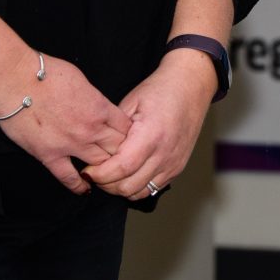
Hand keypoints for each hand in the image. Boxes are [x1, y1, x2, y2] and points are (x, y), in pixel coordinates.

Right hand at [0, 54, 132, 195]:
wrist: (16, 81)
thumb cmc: (46, 74)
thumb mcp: (82, 79)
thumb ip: (94, 98)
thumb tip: (98, 106)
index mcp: (100, 108)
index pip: (126, 128)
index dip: (130, 134)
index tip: (128, 138)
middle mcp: (91, 129)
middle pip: (118, 148)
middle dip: (122, 152)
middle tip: (121, 157)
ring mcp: (71, 145)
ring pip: (100, 165)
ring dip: (105, 168)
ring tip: (107, 172)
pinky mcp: (50, 156)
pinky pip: (68, 177)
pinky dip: (79, 185)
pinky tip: (85, 189)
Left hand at [81, 50, 216, 199]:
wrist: (191, 86)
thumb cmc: (161, 90)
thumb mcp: (131, 102)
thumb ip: (114, 129)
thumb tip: (96, 150)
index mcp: (151, 135)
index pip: (121, 168)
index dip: (100, 174)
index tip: (87, 170)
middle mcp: (164, 154)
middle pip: (128, 186)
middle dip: (106, 184)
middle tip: (95, 172)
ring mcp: (173, 163)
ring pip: (140, 192)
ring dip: (121, 188)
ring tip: (111, 174)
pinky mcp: (177, 168)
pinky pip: (152, 188)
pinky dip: (137, 186)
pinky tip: (129, 174)